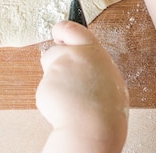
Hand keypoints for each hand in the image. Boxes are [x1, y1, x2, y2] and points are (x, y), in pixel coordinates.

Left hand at [36, 21, 127, 151]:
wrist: (92, 127)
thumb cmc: (107, 108)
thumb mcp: (110, 77)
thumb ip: (94, 64)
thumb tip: (86, 64)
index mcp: (92, 51)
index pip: (70, 27)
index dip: (62, 30)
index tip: (59, 34)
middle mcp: (72, 56)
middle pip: (54, 49)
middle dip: (55, 59)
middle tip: (64, 73)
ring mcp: (56, 70)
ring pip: (48, 69)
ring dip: (54, 79)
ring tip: (71, 96)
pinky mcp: (45, 85)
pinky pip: (46, 88)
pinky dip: (52, 96)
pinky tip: (65, 106)